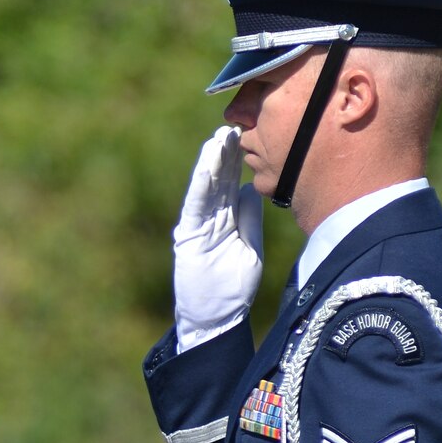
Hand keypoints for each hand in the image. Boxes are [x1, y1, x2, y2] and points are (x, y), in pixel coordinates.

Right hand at [174, 124, 263, 345]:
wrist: (216, 317)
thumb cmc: (234, 288)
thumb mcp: (251, 248)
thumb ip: (250, 220)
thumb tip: (253, 188)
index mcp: (228, 220)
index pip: (234, 184)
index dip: (240, 161)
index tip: (251, 135)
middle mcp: (211, 218)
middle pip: (221, 180)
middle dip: (227, 154)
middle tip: (235, 125)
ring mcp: (198, 226)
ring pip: (207, 188)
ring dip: (212, 163)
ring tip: (220, 138)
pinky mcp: (188, 235)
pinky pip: (196, 206)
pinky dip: (201, 185)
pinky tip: (207, 167)